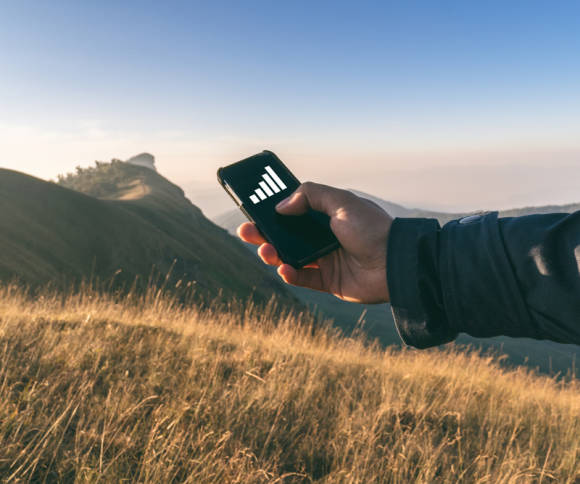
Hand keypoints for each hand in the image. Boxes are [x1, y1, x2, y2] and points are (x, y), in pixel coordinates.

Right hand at [237, 182, 392, 303]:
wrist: (395, 262)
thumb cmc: (372, 228)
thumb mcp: (342, 201)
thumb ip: (310, 195)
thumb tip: (281, 206)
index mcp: (325, 217)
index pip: (292, 213)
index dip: (272, 212)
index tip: (253, 209)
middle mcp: (322, 237)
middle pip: (285, 236)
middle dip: (263, 234)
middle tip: (246, 231)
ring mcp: (325, 260)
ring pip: (289, 257)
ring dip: (273, 253)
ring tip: (266, 251)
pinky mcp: (328, 281)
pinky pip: (303, 278)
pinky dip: (290, 274)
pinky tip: (284, 268)